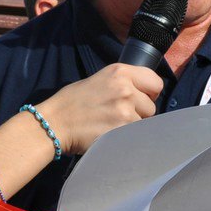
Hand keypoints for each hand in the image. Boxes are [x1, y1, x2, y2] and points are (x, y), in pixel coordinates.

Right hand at [35, 63, 161, 154]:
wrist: (55, 122)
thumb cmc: (72, 102)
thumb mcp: (99, 80)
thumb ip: (122, 83)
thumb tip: (141, 94)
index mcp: (120, 72)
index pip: (155, 82)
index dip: (149, 93)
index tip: (141, 99)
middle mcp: (125, 89)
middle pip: (151, 106)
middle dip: (139, 113)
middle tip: (119, 116)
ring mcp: (125, 111)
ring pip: (144, 123)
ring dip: (132, 127)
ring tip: (112, 126)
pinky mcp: (122, 131)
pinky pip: (135, 136)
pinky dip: (126, 138)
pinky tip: (110, 135)